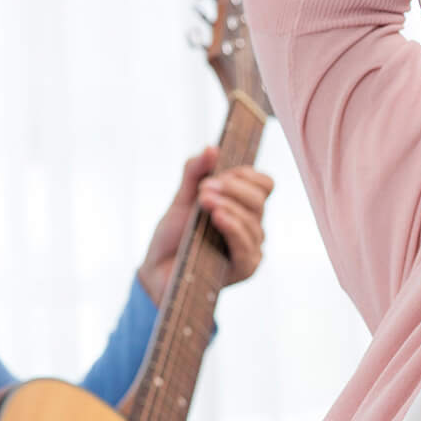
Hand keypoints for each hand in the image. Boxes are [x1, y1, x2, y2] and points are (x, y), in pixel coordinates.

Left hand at [138, 147, 274, 302]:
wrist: (156, 272)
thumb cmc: (173, 238)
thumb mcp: (181, 200)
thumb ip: (195, 173)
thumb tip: (212, 147)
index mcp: (243, 207)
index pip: (264, 184)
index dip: (247, 174)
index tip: (220, 172)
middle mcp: (252, 226)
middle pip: (260, 199)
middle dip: (233, 188)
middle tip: (204, 188)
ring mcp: (251, 248)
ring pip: (253, 220)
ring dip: (229, 206)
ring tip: (203, 201)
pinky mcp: (245, 268)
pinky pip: (246, 245)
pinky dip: (233, 227)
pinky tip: (218, 218)